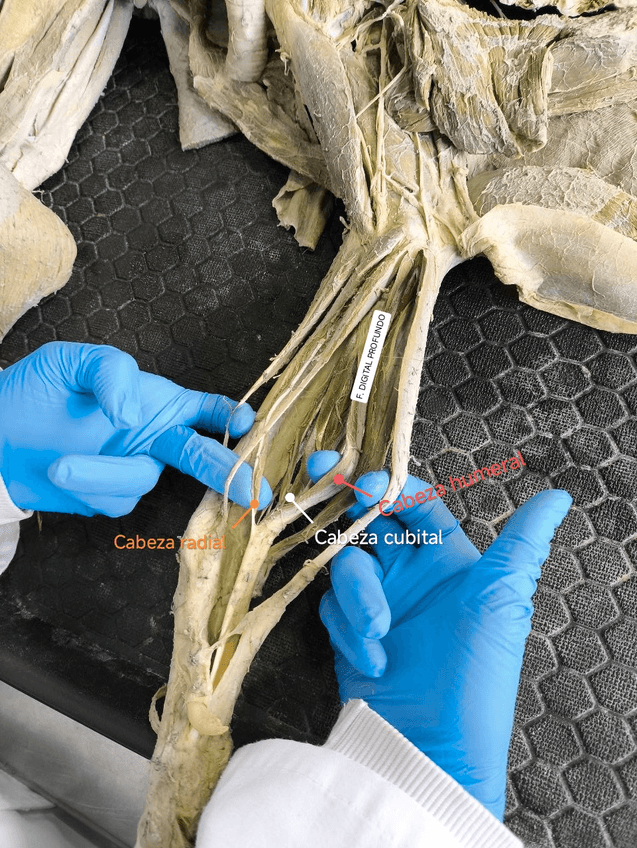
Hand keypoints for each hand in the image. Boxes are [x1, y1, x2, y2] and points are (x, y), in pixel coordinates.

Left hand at [0, 342, 271, 515]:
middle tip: (252, 491)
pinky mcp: (111, 497)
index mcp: (155, 401)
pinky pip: (117, 499)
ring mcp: (134, 468)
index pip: (205, 408)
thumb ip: (111, 372)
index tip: (247, 424)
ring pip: (143, 479)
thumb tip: (134, 415)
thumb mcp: (68, 362)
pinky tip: (62, 473)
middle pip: (200, 454)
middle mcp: (153, 436)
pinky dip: (90, 487)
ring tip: (60, 463)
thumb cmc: (33, 391)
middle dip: (228, 472)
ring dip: (106, 473)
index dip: (229, 416)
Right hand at [307, 451, 570, 819]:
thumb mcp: (502, 597)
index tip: (367, 485)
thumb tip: (559, 496)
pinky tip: (374, 660)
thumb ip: (523, 540)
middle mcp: (410, 573)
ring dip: (359, 595)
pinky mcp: (349, 630)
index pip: (415, 502)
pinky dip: (349, 630)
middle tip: (322, 477)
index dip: (391, 485)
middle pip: (369, 520)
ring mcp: (377, 601)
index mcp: (447, 558)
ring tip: (380, 633)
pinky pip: (332, 606)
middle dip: (346, 503)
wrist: (434, 745)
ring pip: (347, 563)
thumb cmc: (476, 670)